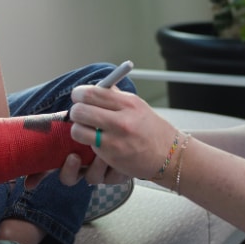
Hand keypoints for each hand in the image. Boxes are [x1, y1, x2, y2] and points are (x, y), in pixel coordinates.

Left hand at [66, 85, 180, 181]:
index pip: (92, 92)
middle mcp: (121, 121)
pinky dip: (87, 141)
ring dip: (78, 128)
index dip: (79, 94)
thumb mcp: (137, 105)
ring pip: (78, 130)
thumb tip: (95, 87)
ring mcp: (115, 140)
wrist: (169, 155)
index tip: (78, 97)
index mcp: (128, 103)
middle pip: (80, 110)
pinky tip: (96, 140)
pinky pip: (87, 144)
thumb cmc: (152, 130)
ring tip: (86, 128)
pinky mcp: (111, 156)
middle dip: (75, 111)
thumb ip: (115, 96)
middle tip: (79, 113)